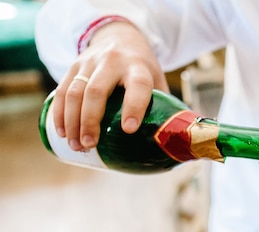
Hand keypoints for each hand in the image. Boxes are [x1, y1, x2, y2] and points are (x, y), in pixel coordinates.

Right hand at [52, 21, 168, 149]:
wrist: (119, 36)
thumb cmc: (142, 66)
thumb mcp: (157, 79)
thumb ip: (164, 105)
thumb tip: (174, 139)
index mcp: (138, 67)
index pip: (137, 85)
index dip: (134, 107)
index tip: (129, 130)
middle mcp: (113, 62)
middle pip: (96, 91)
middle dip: (91, 120)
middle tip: (90, 144)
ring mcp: (90, 62)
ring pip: (75, 92)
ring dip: (72, 121)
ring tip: (76, 145)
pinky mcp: (74, 66)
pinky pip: (62, 90)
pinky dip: (60, 113)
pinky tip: (62, 131)